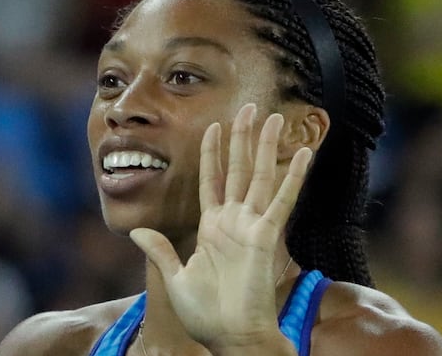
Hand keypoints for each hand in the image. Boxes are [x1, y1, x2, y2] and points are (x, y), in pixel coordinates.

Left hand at [130, 103, 311, 350]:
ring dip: (267, 147)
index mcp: (212, 227)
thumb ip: (160, 250)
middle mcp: (233, 222)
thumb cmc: (205, 314)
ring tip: (273, 117)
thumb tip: (138, 231)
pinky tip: (303, 153)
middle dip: (243, 138)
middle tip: (250, 107)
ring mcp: (251, 227)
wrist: (229, 337)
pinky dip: (293, 177)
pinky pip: (281, 202)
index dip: (212, 152)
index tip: (213, 126)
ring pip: (259, 177)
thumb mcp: (175, 278)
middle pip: (238, 169)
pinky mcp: (265, 238)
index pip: (211, 180)